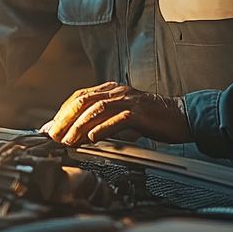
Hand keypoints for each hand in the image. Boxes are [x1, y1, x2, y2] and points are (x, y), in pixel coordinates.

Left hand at [43, 82, 190, 145]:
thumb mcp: (122, 117)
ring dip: (80, 126)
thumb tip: (78, 133)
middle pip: (83, 101)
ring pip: (97, 109)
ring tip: (68, 140)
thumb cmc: (152, 119)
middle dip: (65, 119)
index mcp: (111, 90)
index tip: (50, 129)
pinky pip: (118, 119)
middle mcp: (117, 92)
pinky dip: (103, 128)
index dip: (62, 113)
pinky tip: (93, 138)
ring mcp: (129, 101)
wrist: (182, 117)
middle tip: (53, 136)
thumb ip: (101, 121)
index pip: (79, 97)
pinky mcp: (141, 113)